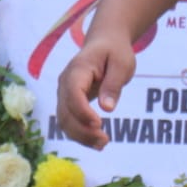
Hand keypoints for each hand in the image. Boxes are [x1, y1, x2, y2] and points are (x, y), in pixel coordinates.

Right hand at [55, 34, 137, 149]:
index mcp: (78, 69)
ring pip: (64, 120)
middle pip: (66, 111)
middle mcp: (65, 82)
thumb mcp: (122, 64)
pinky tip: (96, 142)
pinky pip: (69, 121)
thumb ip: (113, 84)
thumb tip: (107, 108)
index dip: (82, 111)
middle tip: (105, 140)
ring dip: (80, 136)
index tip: (99, 124)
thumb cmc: (115, 51)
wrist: (105, 42)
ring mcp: (64, 92)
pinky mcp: (68, 102)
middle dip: (82, 130)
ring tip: (102, 144)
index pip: (73, 93)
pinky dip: (80, 134)